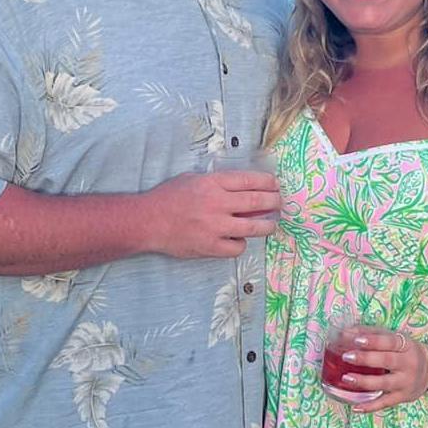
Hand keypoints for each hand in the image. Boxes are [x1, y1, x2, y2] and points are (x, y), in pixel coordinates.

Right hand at [142, 170, 280, 258]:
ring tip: (270, 224)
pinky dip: (241, 243)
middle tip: (279, 204)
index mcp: (213, 183)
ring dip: (267, 225)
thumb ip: (218, 184)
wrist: (148, 221)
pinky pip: (238, 247)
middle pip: (258, 201)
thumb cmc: (169, 198)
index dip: (268, 182)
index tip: (276, 185)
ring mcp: (215, 226)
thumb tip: (246, 191)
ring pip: (254, 227)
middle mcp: (217, 203)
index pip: (250, 180)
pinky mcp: (211, 246)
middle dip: (274, 202)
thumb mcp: (193, 180)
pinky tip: (239, 239)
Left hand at [325, 329, 427, 411]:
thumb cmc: (405, 351)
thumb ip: (371, 334)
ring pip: (384, 383)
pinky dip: (370, 406)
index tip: (357, 340)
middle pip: (387, 361)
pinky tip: (356, 407)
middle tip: (347, 357)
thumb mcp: (394, 338)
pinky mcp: (403, 397)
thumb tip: (345, 333)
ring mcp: (406, 382)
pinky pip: (385, 403)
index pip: (390, 342)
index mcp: (406, 346)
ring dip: (364, 382)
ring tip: (346, 378)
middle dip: (366, 359)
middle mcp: (408, 364)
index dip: (374, 341)